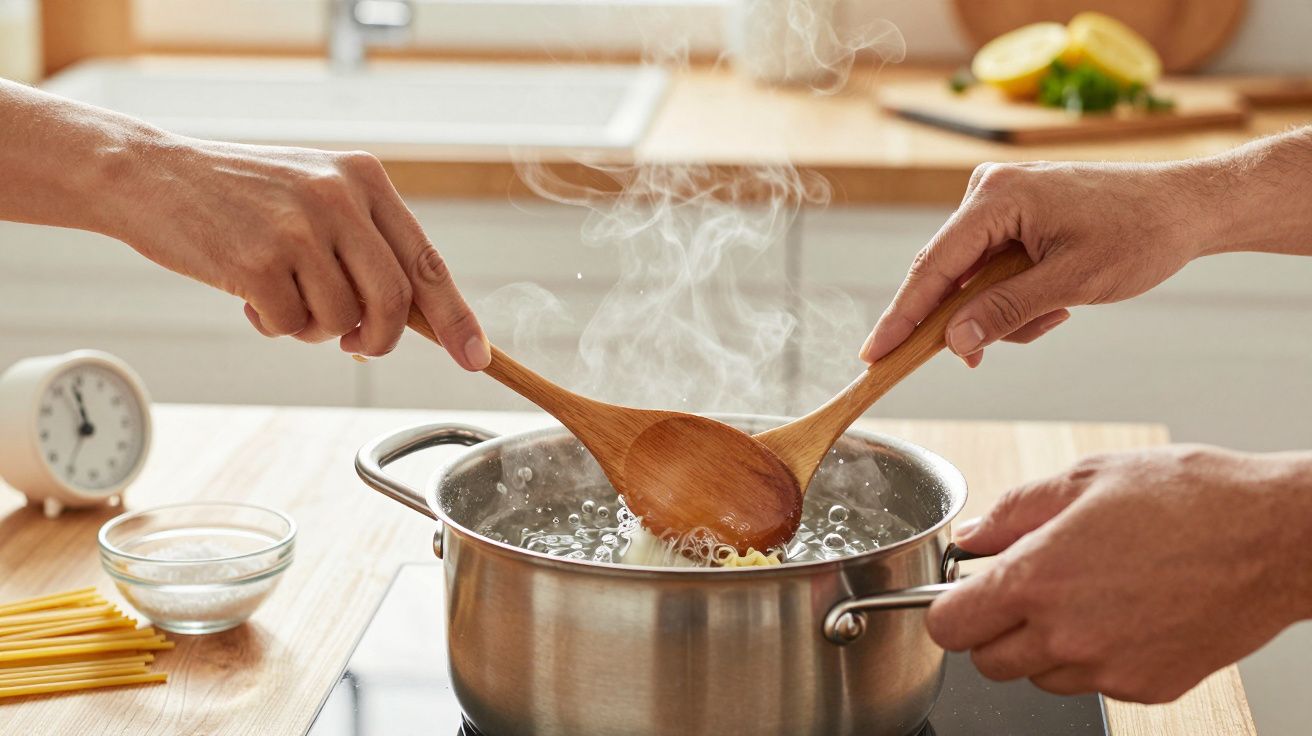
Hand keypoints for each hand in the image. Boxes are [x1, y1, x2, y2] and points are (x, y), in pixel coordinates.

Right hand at [107, 135, 488, 368]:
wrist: (153, 175)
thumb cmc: (243, 197)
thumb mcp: (317, 197)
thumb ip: (366, 247)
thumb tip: (421, 319)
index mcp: (364, 180)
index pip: (427, 261)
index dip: (456, 316)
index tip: (477, 357)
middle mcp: (339, 198)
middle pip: (396, 301)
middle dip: (380, 338)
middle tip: (354, 345)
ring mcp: (300, 228)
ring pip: (343, 319)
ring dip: (313, 327)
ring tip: (281, 295)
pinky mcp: (258, 259)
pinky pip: (291, 325)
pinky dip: (274, 325)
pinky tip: (248, 294)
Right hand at [860, 159, 1219, 366]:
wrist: (1188, 208)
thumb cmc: (1141, 234)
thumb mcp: (1072, 284)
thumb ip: (1006, 311)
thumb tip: (954, 341)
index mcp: (997, 197)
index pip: (933, 266)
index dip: (901, 317)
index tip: (872, 355)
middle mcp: (989, 192)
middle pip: (948, 274)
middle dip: (967, 320)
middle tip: (978, 360)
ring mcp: (1001, 202)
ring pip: (972, 279)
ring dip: (1005, 311)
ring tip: (1057, 313)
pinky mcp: (1015, 216)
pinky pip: (992, 270)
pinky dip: (1014, 296)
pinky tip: (1055, 301)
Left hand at [929, 445, 1311, 702]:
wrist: (1276, 537)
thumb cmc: (1189, 498)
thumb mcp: (1084, 478)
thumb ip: (1013, 512)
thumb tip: (973, 537)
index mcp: (1036, 579)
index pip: (948, 625)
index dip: (948, 605)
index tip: (963, 589)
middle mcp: (1065, 635)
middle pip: (987, 661)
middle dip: (991, 628)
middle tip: (1021, 589)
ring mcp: (1107, 668)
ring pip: (1037, 676)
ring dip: (1041, 646)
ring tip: (1083, 594)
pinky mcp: (1147, 686)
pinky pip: (1092, 682)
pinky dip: (1093, 656)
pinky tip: (1122, 612)